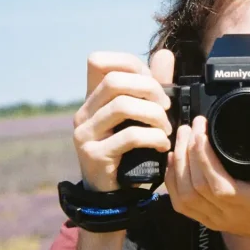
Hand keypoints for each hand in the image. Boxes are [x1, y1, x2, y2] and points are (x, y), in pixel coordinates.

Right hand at [72, 50, 174, 191]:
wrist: (114, 195)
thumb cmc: (130, 152)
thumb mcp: (142, 116)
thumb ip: (152, 86)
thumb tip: (165, 54)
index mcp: (92, 99)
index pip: (99, 61)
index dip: (130, 64)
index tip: (154, 83)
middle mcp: (83, 113)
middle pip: (114, 80)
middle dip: (149, 89)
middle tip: (167, 108)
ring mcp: (85, 134)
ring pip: (122, 105)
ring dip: (154, 115)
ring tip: (167, 129)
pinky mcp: (94, 155)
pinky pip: (129, 136)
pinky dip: (153, 137)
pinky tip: (162, 145)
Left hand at [164, 115, 249, 249]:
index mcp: (249, 202)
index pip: (216, 183)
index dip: (203, 154)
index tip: (202, 127)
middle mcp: (228, 214)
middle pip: (194, 185)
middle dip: (188, 151)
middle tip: (190, 125)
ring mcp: (216, 220)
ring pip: (183, 196)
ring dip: (178, 164)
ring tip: (182, 138)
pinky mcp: (209, 221)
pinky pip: (182, 205)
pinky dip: (172, 182)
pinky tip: (174, 161)